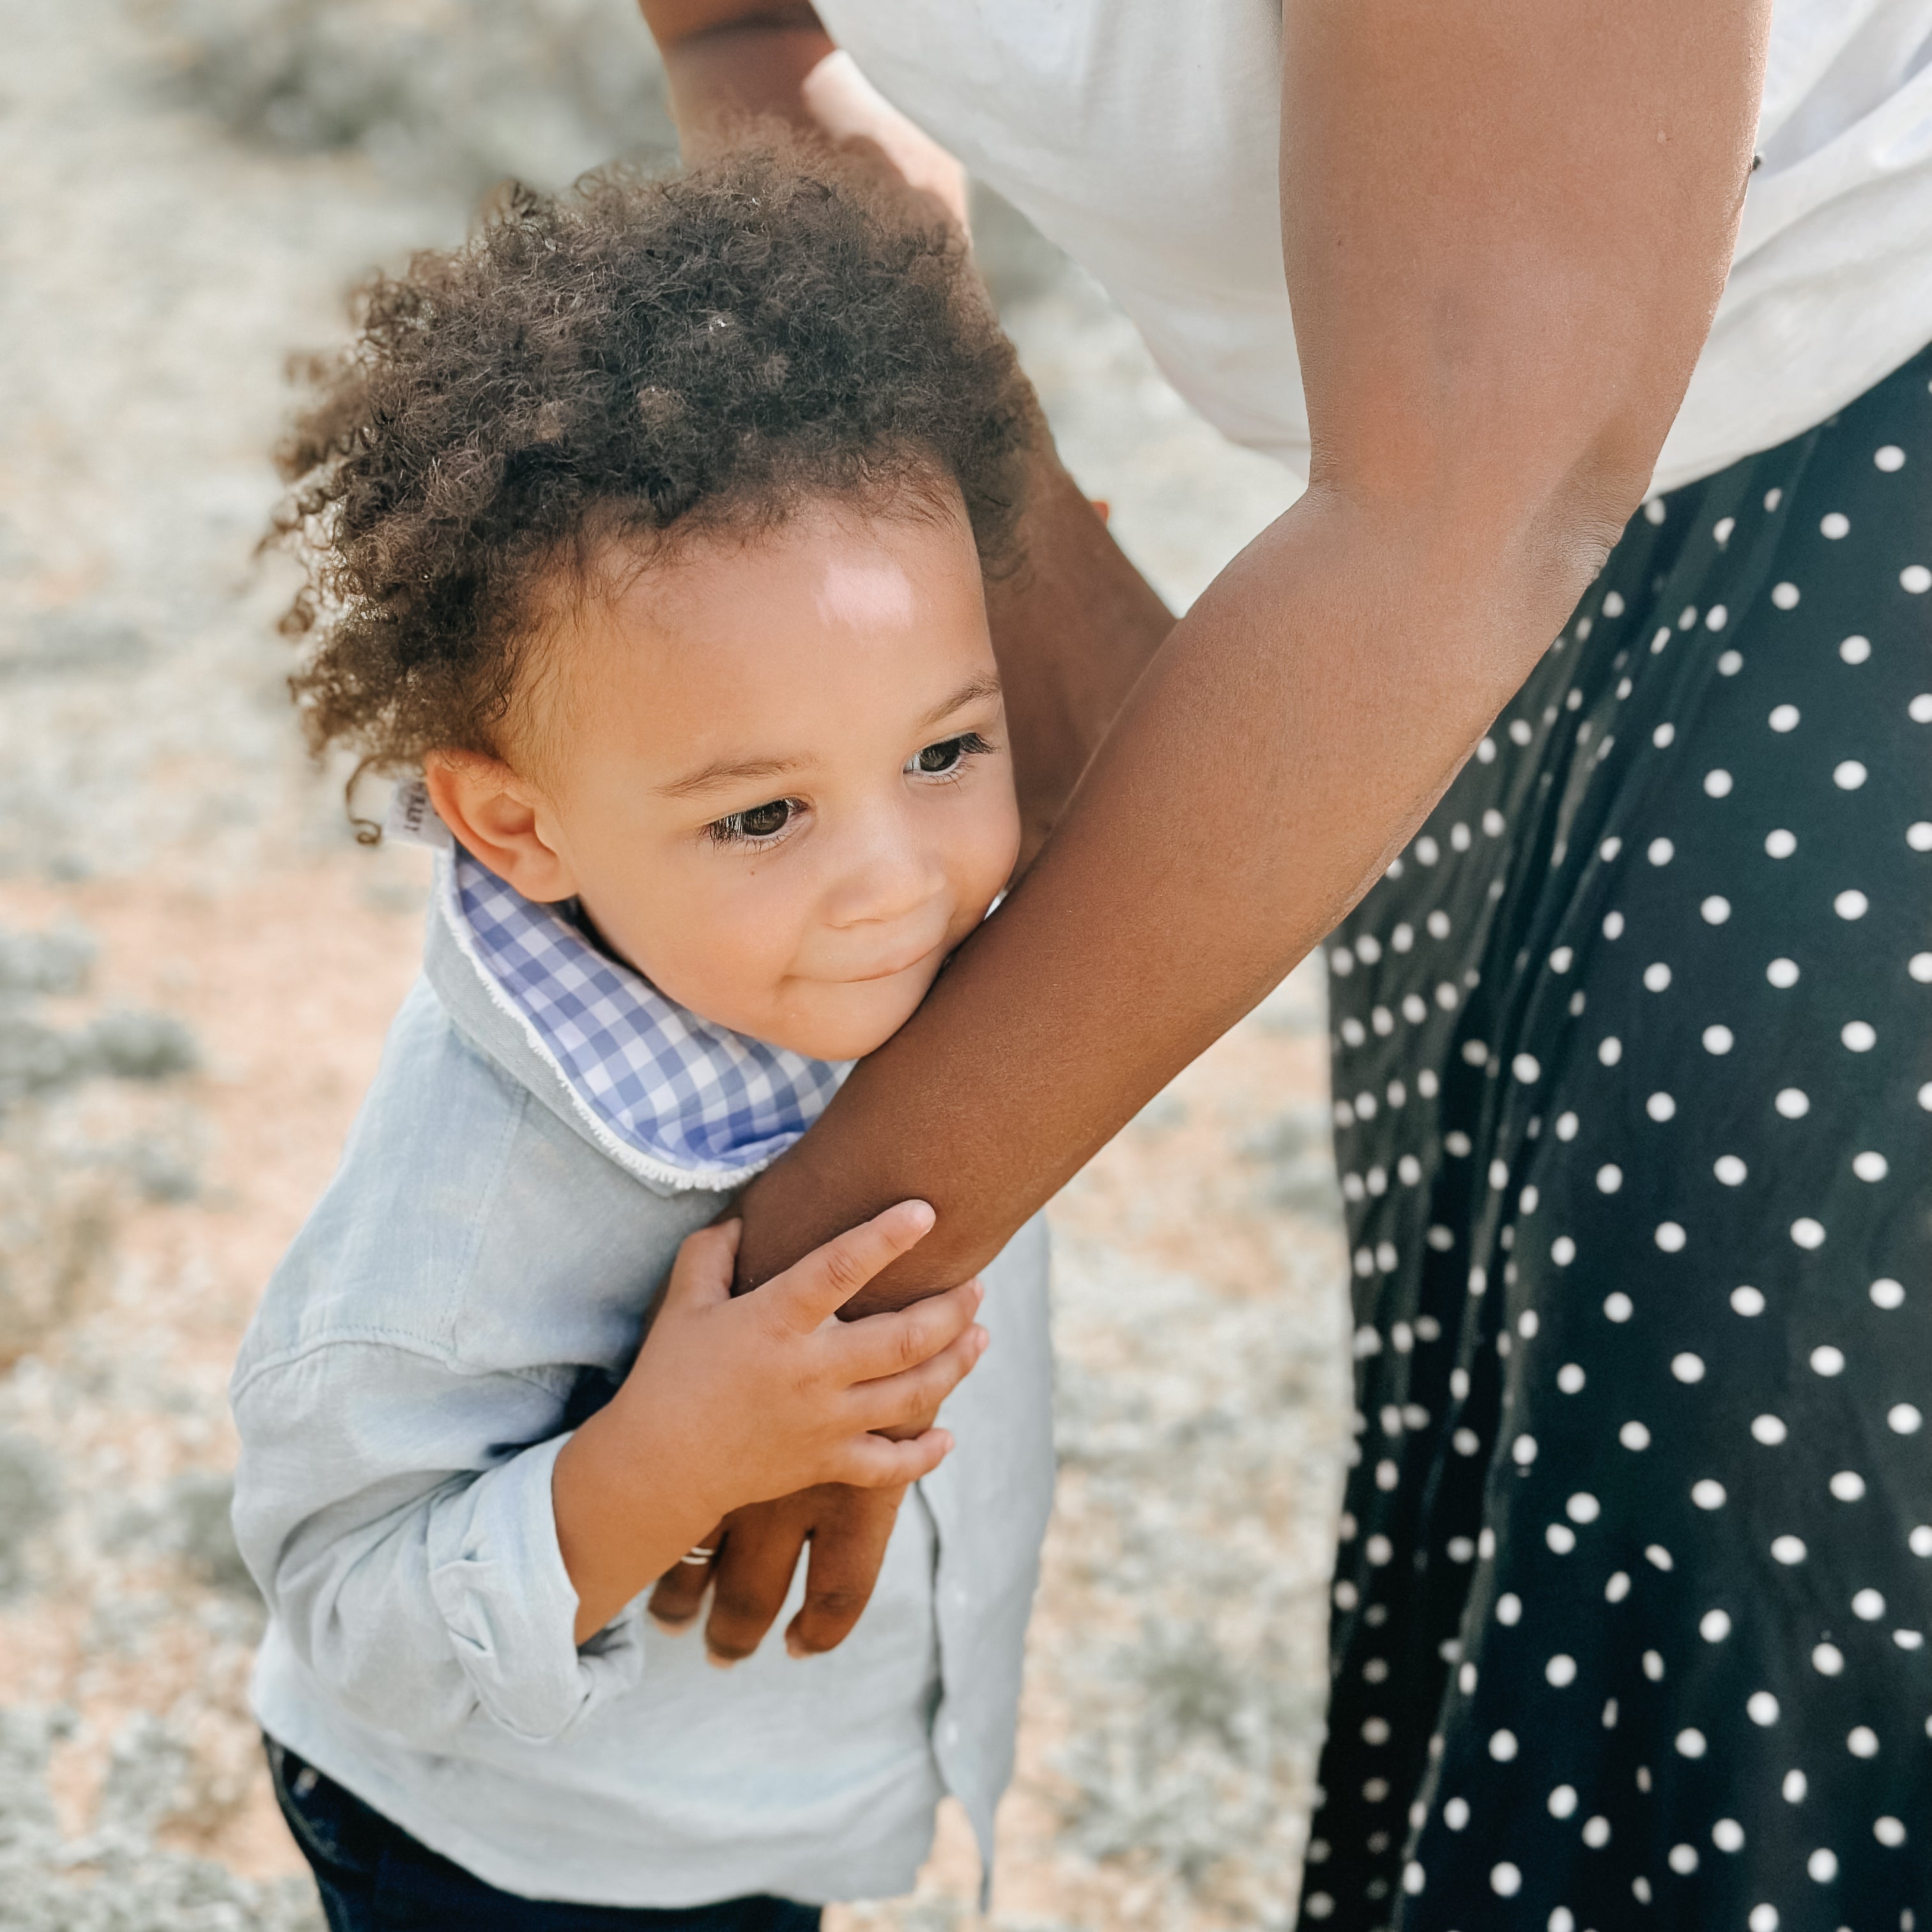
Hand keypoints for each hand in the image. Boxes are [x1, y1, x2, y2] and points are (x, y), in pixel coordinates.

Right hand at [553, 1201, 986, 1643]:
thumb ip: (712, 1252)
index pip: (839, 1269)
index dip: (885, 1238)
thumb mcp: (682, 1303)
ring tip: (980, 1336)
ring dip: (956, 1364)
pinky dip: (924, 1454)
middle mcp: (810, 1372)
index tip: (926, 1210)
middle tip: (977, 1284)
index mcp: (774, 1322)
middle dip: (950, 1309)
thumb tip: (745, 1218)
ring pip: (911, 1395)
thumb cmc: (667, 1376)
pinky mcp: (825, 1464)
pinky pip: (889, 1466)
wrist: (655, 1469)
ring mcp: (823, 1423)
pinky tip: (946, 1436)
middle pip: (902, 1339)